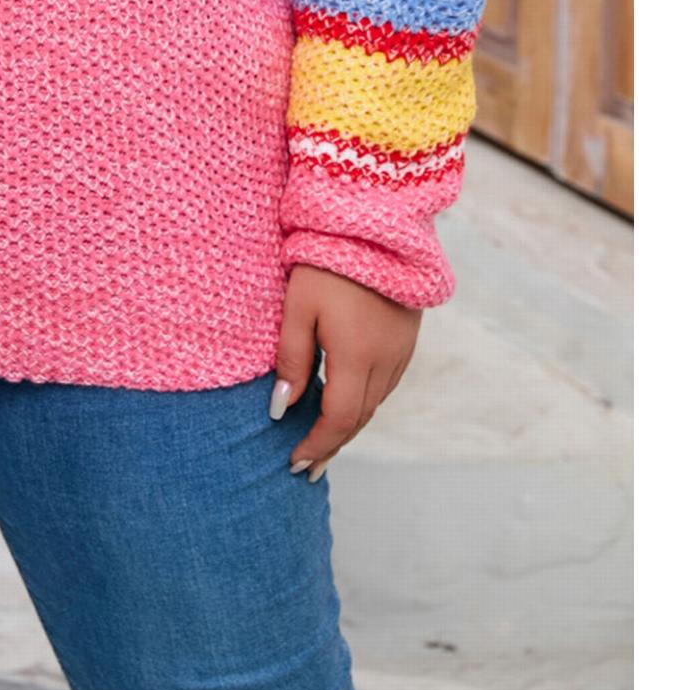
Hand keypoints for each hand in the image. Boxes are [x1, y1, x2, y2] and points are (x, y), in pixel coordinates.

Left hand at [273, 263, 420, 479]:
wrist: (376, 222)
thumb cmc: (327, 260)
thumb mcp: (298, 306)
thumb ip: (291, 358)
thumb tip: (282, 409)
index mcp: (357, 356)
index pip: (338, 419)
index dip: (317, 444)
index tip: (294, 462)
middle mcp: (386, 360)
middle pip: (360, 417)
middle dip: (333, 444)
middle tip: (307, 467)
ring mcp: (402, 349)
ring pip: (376, 402)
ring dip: (351, 425)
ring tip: (324, 442)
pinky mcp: (408, 336)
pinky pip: (386, 382)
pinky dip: (365, 401)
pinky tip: (349, 403)